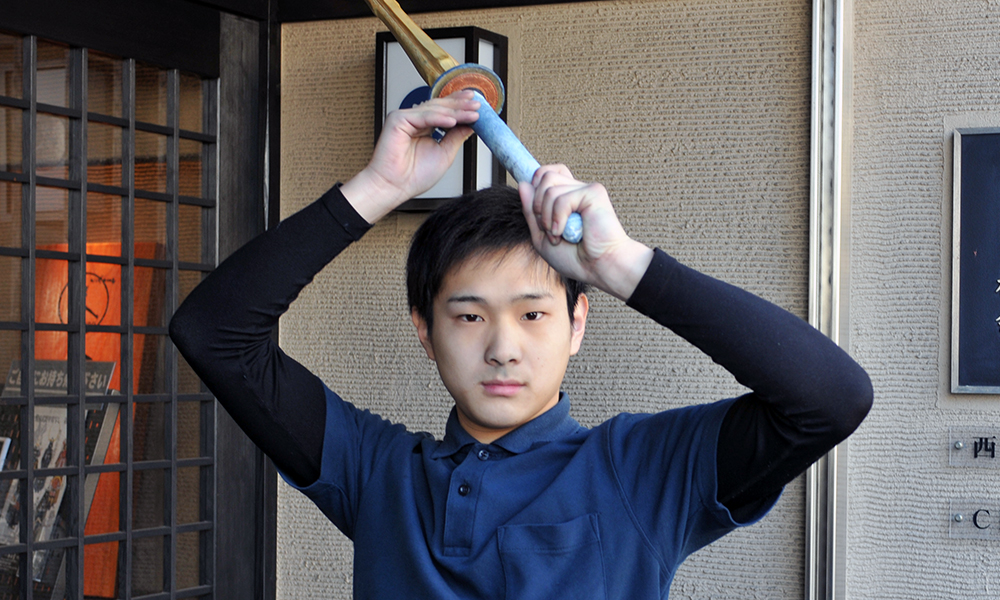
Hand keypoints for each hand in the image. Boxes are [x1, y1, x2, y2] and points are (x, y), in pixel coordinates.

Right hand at [341, 92, 480, 222]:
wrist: (395, 187)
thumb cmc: (413, 176)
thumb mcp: (445, 154)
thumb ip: (456, 137)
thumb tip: (471, 125)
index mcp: (425, 127)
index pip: (445, 112)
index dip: (461, 107)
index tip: (478, 106)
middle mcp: (415, 120)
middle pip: (441, 107)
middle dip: (461, 105)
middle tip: (478, 104)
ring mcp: (406, 118)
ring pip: (434, 109)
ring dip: (455, 111)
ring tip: (472, 113)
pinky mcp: (397, 119)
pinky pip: (423, 116)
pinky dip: (439, 118)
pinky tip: (453, 120)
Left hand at [518, 165, 652, 300]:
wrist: (598, 269)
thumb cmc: (575, 258)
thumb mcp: (541, 236)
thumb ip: (530, 212)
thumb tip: (523, 184)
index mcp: (567, 197)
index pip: (546, 173)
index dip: (535, 185)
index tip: (535, 210)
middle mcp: (576, 190)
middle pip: (544, 176)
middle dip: (537, 206)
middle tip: (548, 229)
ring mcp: (585, 190)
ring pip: (549, 188)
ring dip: (546, 217)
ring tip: (558, 234)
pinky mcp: (594, 193)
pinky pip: (561, 199)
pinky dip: (558, 219)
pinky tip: (566, 232)